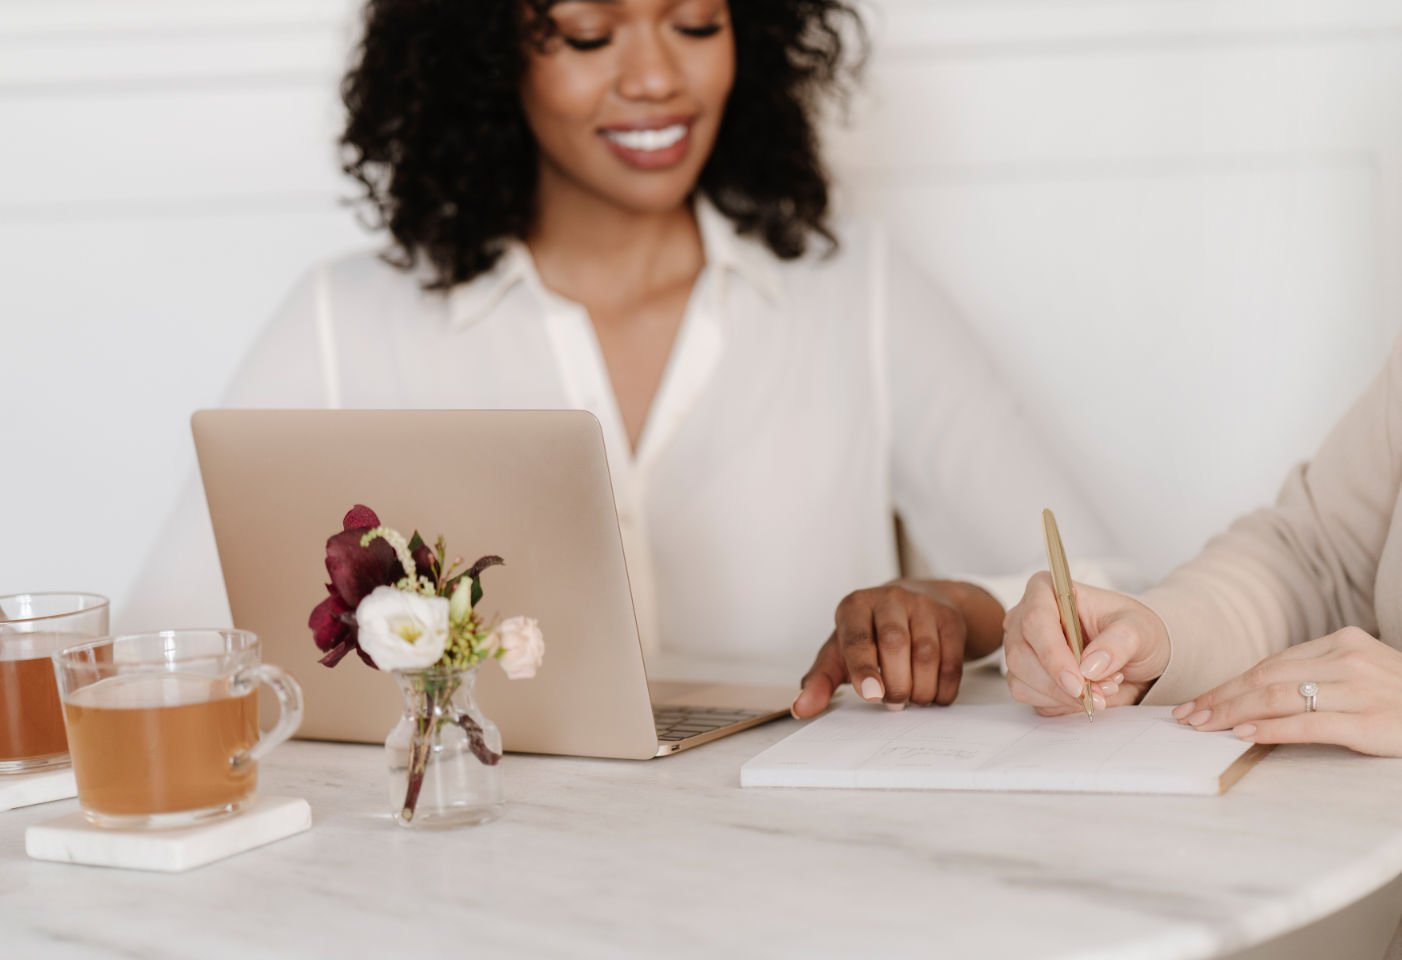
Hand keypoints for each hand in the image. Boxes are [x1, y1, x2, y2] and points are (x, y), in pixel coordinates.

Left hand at [791, 582, 970, 718]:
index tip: (870, 695)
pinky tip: (933, 696)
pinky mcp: (950, 619)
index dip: (864, 668)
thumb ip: (820, 680)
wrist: (914, 602)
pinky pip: (952, 659)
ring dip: (920, 688)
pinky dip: (943, 687)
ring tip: (912, 701)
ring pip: (926, 652)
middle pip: (895, 643)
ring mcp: (923, 606)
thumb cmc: (869, 633)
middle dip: (896, 682)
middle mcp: (889, 599)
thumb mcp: (840, 651)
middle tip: (893, 704)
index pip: (858, 637)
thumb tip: (801, 709)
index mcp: (856, 606)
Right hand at [1003, 572, 1170, 714]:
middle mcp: (1025, 617)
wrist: (1135, 654)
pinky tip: (1084, 694)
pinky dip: (1060, 704)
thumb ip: (1117, 643)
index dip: (1053, 655)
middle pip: (1021, 655)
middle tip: (1099, 695)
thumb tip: (1090, 666)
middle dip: (1060, 684)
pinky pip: (1030, 698)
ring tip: (1101, 690)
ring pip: (1021, 680)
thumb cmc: (1131, 629)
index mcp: (1047, 590)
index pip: (1036, 621)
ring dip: (1062, 697)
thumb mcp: (1138, 629)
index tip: (1078, 683)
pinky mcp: (1024, 675)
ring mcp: (1020, 647)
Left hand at [1172, 627, 1401, 755]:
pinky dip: (1271, 729)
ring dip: (1234, 712)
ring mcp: (1362, 689)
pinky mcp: (1371, 721)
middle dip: (1222, 698)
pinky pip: (1310, 723)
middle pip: (1268, 677)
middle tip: (1188, 716)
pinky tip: (1243, 735)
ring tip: (1204, 727)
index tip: (1199, 701)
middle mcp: (1350, 659)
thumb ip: (1318, 677)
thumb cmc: (1401, 702)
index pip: (1272, 663)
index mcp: (1343, 642)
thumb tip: (1256, 698)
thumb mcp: (1361, 677)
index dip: (1231, 683)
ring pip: (1281, 696)